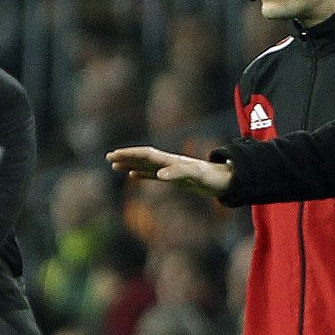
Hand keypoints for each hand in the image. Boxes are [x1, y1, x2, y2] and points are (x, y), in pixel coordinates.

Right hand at [106, 145, 232, 196]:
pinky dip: (141, 174)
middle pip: (143, 157)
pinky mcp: (175, 178)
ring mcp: (171, 170)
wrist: (227, 181)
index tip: (115, 155)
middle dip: (125, 156)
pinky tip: (132, 175)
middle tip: (108, 157)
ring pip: (145, 165)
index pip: (146, 154)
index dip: (130, 154)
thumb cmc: (213, 178)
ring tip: (114, 165)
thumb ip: (178, 173)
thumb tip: (159, 175)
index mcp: (171, 160)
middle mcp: (169, 163)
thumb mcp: (197, 176)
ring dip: (129, 164)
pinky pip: (153, 175)